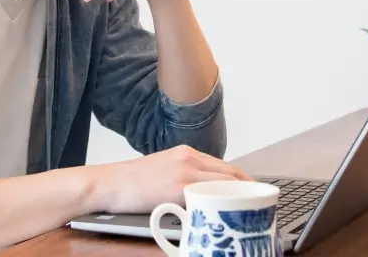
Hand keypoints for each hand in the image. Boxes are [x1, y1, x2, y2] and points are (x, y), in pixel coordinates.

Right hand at [88, 145, 251, 213]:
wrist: (107, 183)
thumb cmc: (130, 182)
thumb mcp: (161, 169)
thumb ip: (183, 175)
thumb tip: (203, 192)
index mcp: (186, 153)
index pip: (224, 166)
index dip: (243, 180)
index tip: (253, 191)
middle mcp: (189, 159)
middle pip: (231, 173)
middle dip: (248, 188)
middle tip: (260, 203)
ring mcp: (185, 173)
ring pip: (226, 182)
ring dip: (241, 196)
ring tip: (252, 209)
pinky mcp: (178, 189)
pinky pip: (209, 196)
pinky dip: (223, 204)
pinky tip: (230, 214)